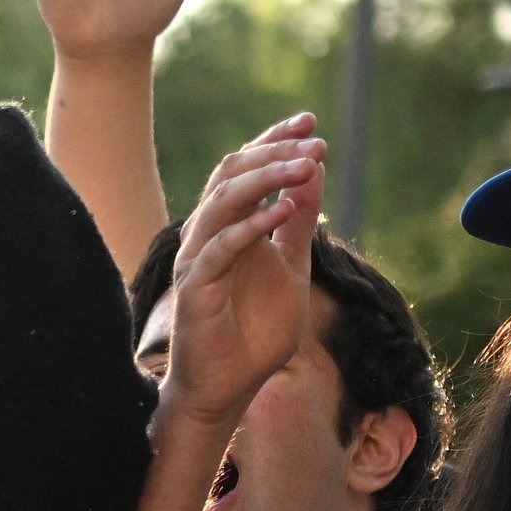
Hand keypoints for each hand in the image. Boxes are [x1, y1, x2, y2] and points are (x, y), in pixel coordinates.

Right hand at [157, 117, 322, 424]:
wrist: (230, 388)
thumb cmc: (255, 335)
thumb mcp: (291, 269)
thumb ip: (297, 225)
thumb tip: (315, 171)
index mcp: (229, 227)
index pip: (245, 169)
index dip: (274, 141)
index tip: (311, 121)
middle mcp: (207, 236)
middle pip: (231, 174)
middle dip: (274, 152)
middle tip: (315, 141)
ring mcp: (197, 260)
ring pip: (223, 202)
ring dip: (266, 179)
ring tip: (306, 165)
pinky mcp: (195, 289)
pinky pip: (220, 248)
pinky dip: (251, 227)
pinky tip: (283, 211)